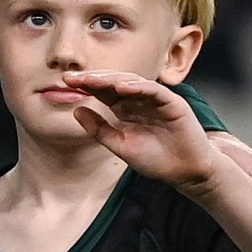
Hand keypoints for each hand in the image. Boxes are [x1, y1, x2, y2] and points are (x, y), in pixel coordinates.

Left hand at [63, 70, 218, 190]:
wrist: (185, 173)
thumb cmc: (155, 160)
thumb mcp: (120, 145)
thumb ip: (99, 129)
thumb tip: (76, 110)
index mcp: (125, 109)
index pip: (103, 92)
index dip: (85, 86)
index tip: (65, 82)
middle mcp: (139, 101)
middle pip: (113, 83)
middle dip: (93, 79)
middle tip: (72, 77)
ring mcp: (156, 100)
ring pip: (132, 82)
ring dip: (111, 79)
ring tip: (92, 79)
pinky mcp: (173, 103)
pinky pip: (154, 91)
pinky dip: (138, 87)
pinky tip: (121, 87)